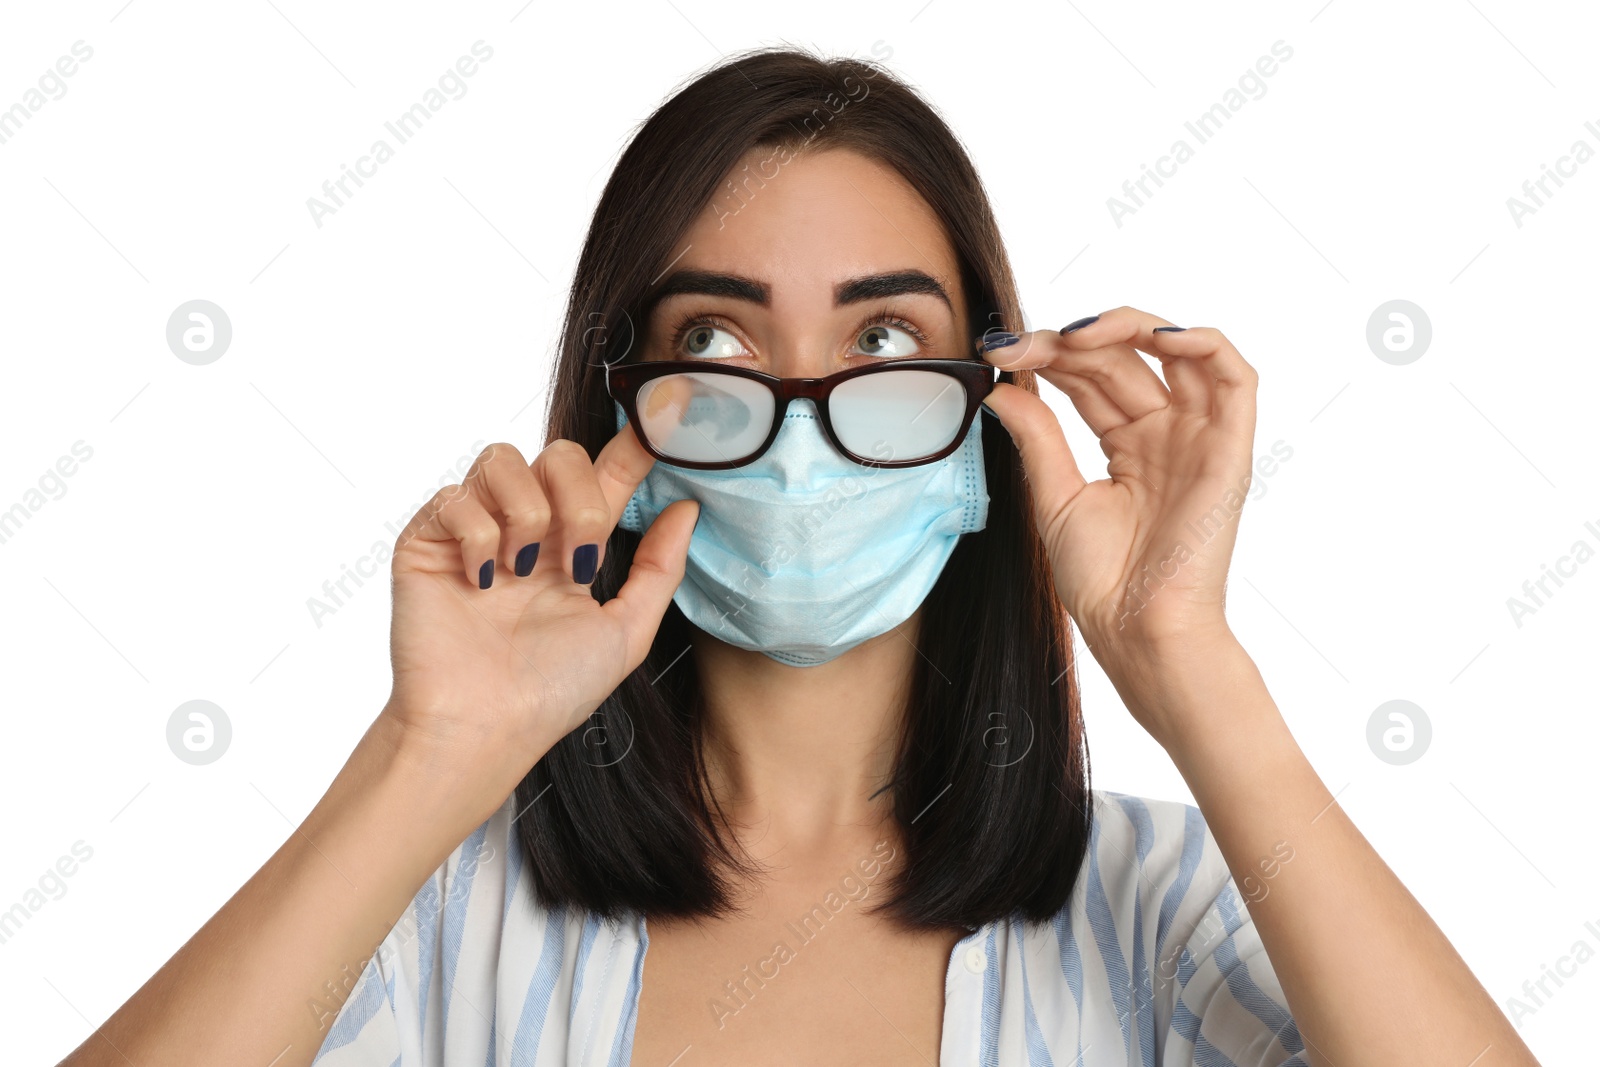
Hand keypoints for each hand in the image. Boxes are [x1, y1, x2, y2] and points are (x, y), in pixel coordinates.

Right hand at [377, 429, 697, 814]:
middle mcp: (527, 530)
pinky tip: (482, 582)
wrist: (482, 727)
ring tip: (523, 573)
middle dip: (579, 499)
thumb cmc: (550, 693)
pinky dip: (477, 536)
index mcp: (574, 545)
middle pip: (559, 453)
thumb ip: (659, 568)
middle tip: (579, 560)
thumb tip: (688, 506)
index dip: (634, 443)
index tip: (665, 413)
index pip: (606, 475)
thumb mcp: (625, 633)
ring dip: (528, 513)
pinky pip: (455, 496)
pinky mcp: (427, 540)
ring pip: (504, 459)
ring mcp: (475, 531)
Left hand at [978, 307, 1256, 706]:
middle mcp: (1166, 433)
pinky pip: (1234, 377)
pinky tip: (1156, 336)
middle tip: (1021, 344)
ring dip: (1129, 328)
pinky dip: (1203, 343)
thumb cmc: (1102, 581)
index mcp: (1128, 444)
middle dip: (1071, 342)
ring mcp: (1199, 437)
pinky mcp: (1231, 448)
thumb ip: (1037, 436)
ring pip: (1176, 352)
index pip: (1090, 377)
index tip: (999, 353)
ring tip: (1076, 335)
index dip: (1049, 355)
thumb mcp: (1055, 496)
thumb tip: (1000, 386)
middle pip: (1124, 359)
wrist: (1135, 629)